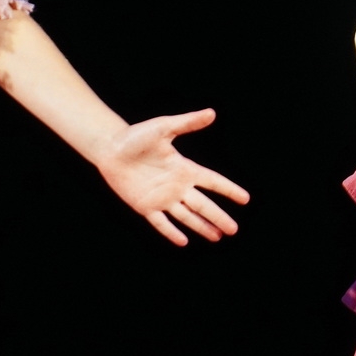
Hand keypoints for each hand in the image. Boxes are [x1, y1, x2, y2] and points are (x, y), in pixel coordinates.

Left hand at [95, 109, 249, 245]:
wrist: (109, 148)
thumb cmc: (136, 136)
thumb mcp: (163, 128)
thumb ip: (187, 123)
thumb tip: (211, 113)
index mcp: (183, 168)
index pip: (212, 181)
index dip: (229, 190)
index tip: (246, 199)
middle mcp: (176, 185)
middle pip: (203, 205)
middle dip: (219, 217)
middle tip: (234, 230)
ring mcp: (161, 198)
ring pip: (187, 217)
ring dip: (202, 227)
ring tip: (217, 237)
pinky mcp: (145, 206)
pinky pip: (161, 223)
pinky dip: (172, 233)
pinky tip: (183, 241)